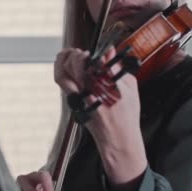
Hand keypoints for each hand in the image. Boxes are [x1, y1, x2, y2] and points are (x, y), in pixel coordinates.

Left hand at [54, 46, 146, 184]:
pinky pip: (63, 85)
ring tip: (72, 54)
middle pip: (72, 67)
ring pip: (61, 76)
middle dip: (76, 54)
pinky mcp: (73, 104)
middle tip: (83, 53)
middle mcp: (88, 93)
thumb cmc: (127, 116)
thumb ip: (118, 68)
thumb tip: (110, 51)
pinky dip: (64, 71)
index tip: (101, 51)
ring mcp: (78, 99)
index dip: (96, 53)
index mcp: (104, 87)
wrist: (118, 139)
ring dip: (63, 61)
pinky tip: (72, 67)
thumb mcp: (130, 89)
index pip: (94, 62)